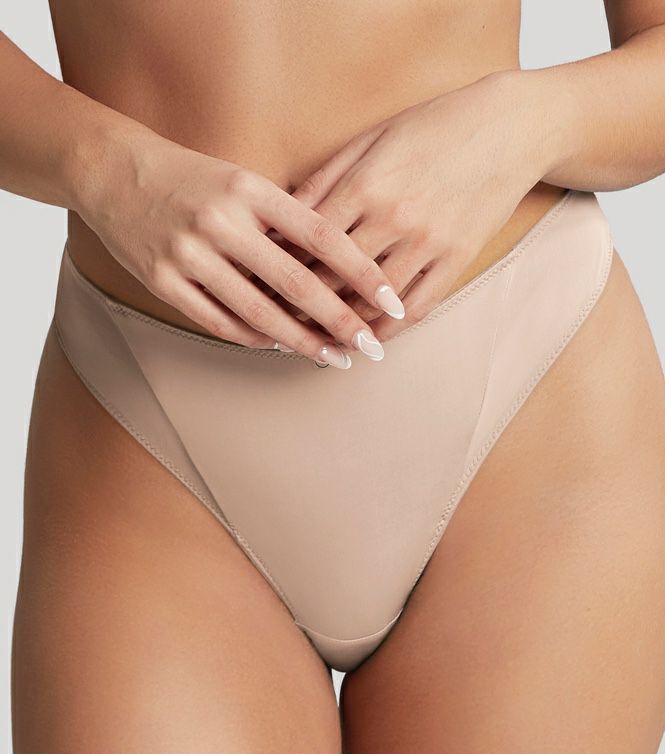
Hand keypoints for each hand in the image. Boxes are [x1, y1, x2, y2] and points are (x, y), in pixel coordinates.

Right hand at [76, 130, 404, 365]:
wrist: (112, 172)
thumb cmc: (192, 179)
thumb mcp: (242, 181)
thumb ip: (285, 219)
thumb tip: (337, 270)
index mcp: (250, 189)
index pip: (321, 236)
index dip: (362, 272)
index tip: (391, 300)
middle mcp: (221, 221)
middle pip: (295, 282)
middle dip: (340, 320)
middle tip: (371, 346)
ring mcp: (188, 254)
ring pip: (258, 312)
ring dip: (301, 341)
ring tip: (333, 356)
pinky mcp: (162, 281)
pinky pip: (219, 322)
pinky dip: (254, 338)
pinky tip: (279, 346)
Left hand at [289, 70, 554, 340]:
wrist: (510, 127)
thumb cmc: (434, 126)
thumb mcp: (373, 138)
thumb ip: (326, 177)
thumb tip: (280, 212)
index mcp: (364, 183)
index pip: (306, 241)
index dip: (279, 268)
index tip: (261, 287)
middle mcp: (393, 217)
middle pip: (332, 278)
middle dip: (299, 305)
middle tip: (278, 323)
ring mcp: (428, 242)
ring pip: (371, 302)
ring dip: (341, 326)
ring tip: (316, 340)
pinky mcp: (457, 259)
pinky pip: (416, 308)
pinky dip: (389, 330)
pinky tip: (369, 340)